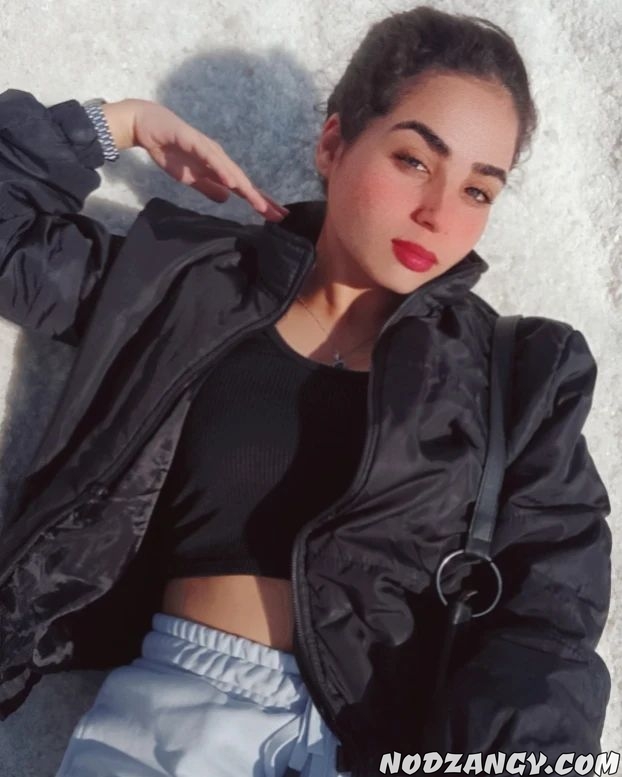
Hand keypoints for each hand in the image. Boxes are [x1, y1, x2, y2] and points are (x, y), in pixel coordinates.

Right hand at [126, 99, 288, 220]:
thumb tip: (226, 199)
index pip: (242, 188)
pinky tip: (232, 182)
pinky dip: (223, 170)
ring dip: (246, 188)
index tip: (275, 217)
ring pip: (232, 171)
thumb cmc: (170, 150)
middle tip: (280, 215)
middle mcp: (219, 158)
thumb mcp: (191, 178)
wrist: (148, 126)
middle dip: (261, 199)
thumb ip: (208, 188)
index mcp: (218, 168)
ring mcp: (208, 150)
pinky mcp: (194, 142)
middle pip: (244, 182)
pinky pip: (211, 158)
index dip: (259, 202)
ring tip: (260, 204)